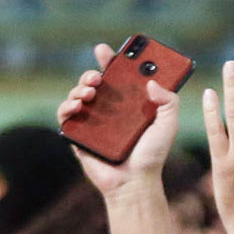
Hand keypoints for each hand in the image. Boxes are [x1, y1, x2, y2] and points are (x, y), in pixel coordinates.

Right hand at [59, 46, 180, 197]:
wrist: (135, 182)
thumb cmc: (151, 155)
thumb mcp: (168, 124)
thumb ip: (169, 101)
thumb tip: (152, 82)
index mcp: (126, 102)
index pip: (115, 75)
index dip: (109, 60)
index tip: (105, 51)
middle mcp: (107, 109)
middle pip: (93, 82)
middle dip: (91, 73)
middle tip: (98, 77)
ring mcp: (91, 121)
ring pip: (77, 95)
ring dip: (78, 88)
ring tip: (90, 93)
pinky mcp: (78, 136)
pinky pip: (65, 116)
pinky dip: (66, 107)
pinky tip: (77, 107)